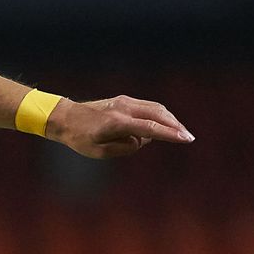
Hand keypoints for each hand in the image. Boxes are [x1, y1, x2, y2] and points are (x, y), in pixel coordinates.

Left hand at [47, 96, 192, 157]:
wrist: (65, 117)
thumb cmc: (80, 138)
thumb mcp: (99, 153)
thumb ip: (124, 148)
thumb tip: (142, 140)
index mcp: (117, 123)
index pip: (150, 129)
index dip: (170, 134)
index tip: (185, 139)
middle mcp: (124, 108)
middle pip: (158, 115)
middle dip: (175, 126)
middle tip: (188, 138)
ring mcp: (125, 101)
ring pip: (156, 108)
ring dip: (169, 120)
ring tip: (178, 133)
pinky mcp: (125, 100)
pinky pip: (148, 107)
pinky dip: (159, 116)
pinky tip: (163, 125)